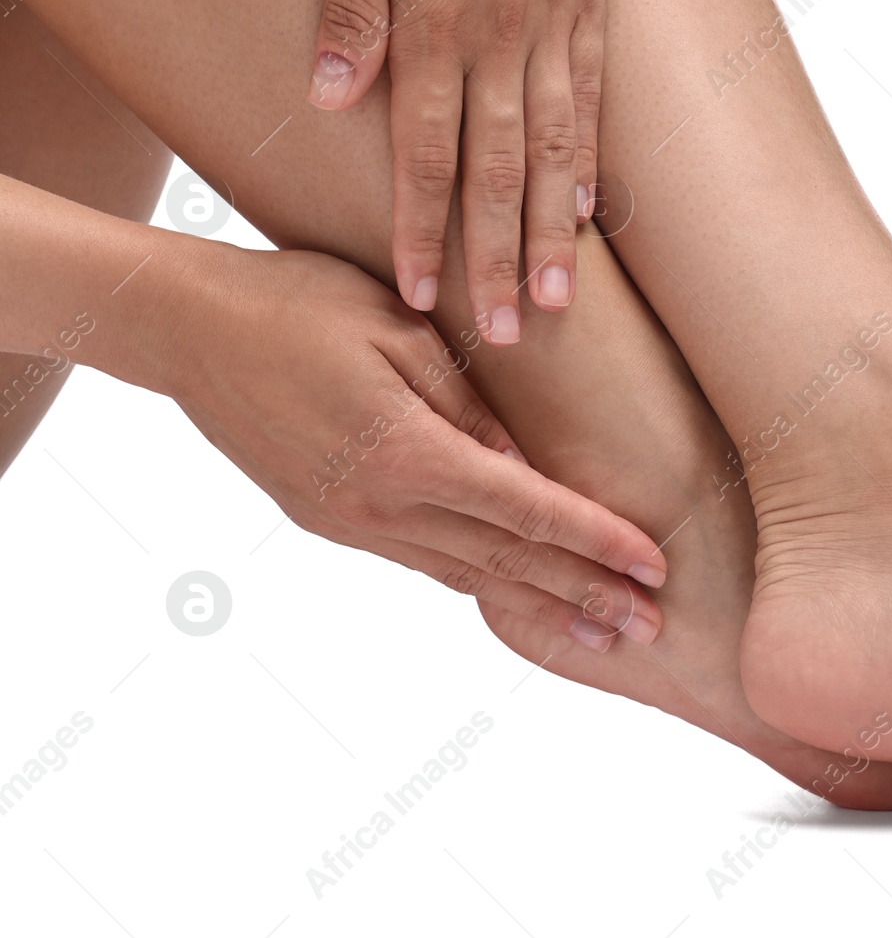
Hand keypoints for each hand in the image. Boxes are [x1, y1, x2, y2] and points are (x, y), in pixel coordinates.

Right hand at [167, 246, 663, 647]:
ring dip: (539, 606)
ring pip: (466, 577)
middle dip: (585, 597)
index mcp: (408, 453)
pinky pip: (423, 565)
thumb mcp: (401, 332)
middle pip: (507, 563)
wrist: (190, 329)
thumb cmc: (302, 304)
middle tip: (651, 629)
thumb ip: (470, 408)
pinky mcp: (331, 523)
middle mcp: (381, 506)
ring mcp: (351, 524)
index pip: (528, 511)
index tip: (653, 567)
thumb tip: (524, 471)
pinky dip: (481, 586)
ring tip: (601, 635)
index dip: (597, 543)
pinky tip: (516, 598)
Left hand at [307, 0, 608, 342]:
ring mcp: (555, 32)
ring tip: (549, 302)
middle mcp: (500, 41)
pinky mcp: (592, 15)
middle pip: (496, 171)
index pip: (426, 150)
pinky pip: (592, 104)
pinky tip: (587, 219)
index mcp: (434, 20)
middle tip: (499, 334)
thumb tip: (331, 95)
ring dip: (549, 232)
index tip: (423, 296)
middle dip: (493, 258)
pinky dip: (589, 166)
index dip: (423, 228)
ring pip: (553, 151)